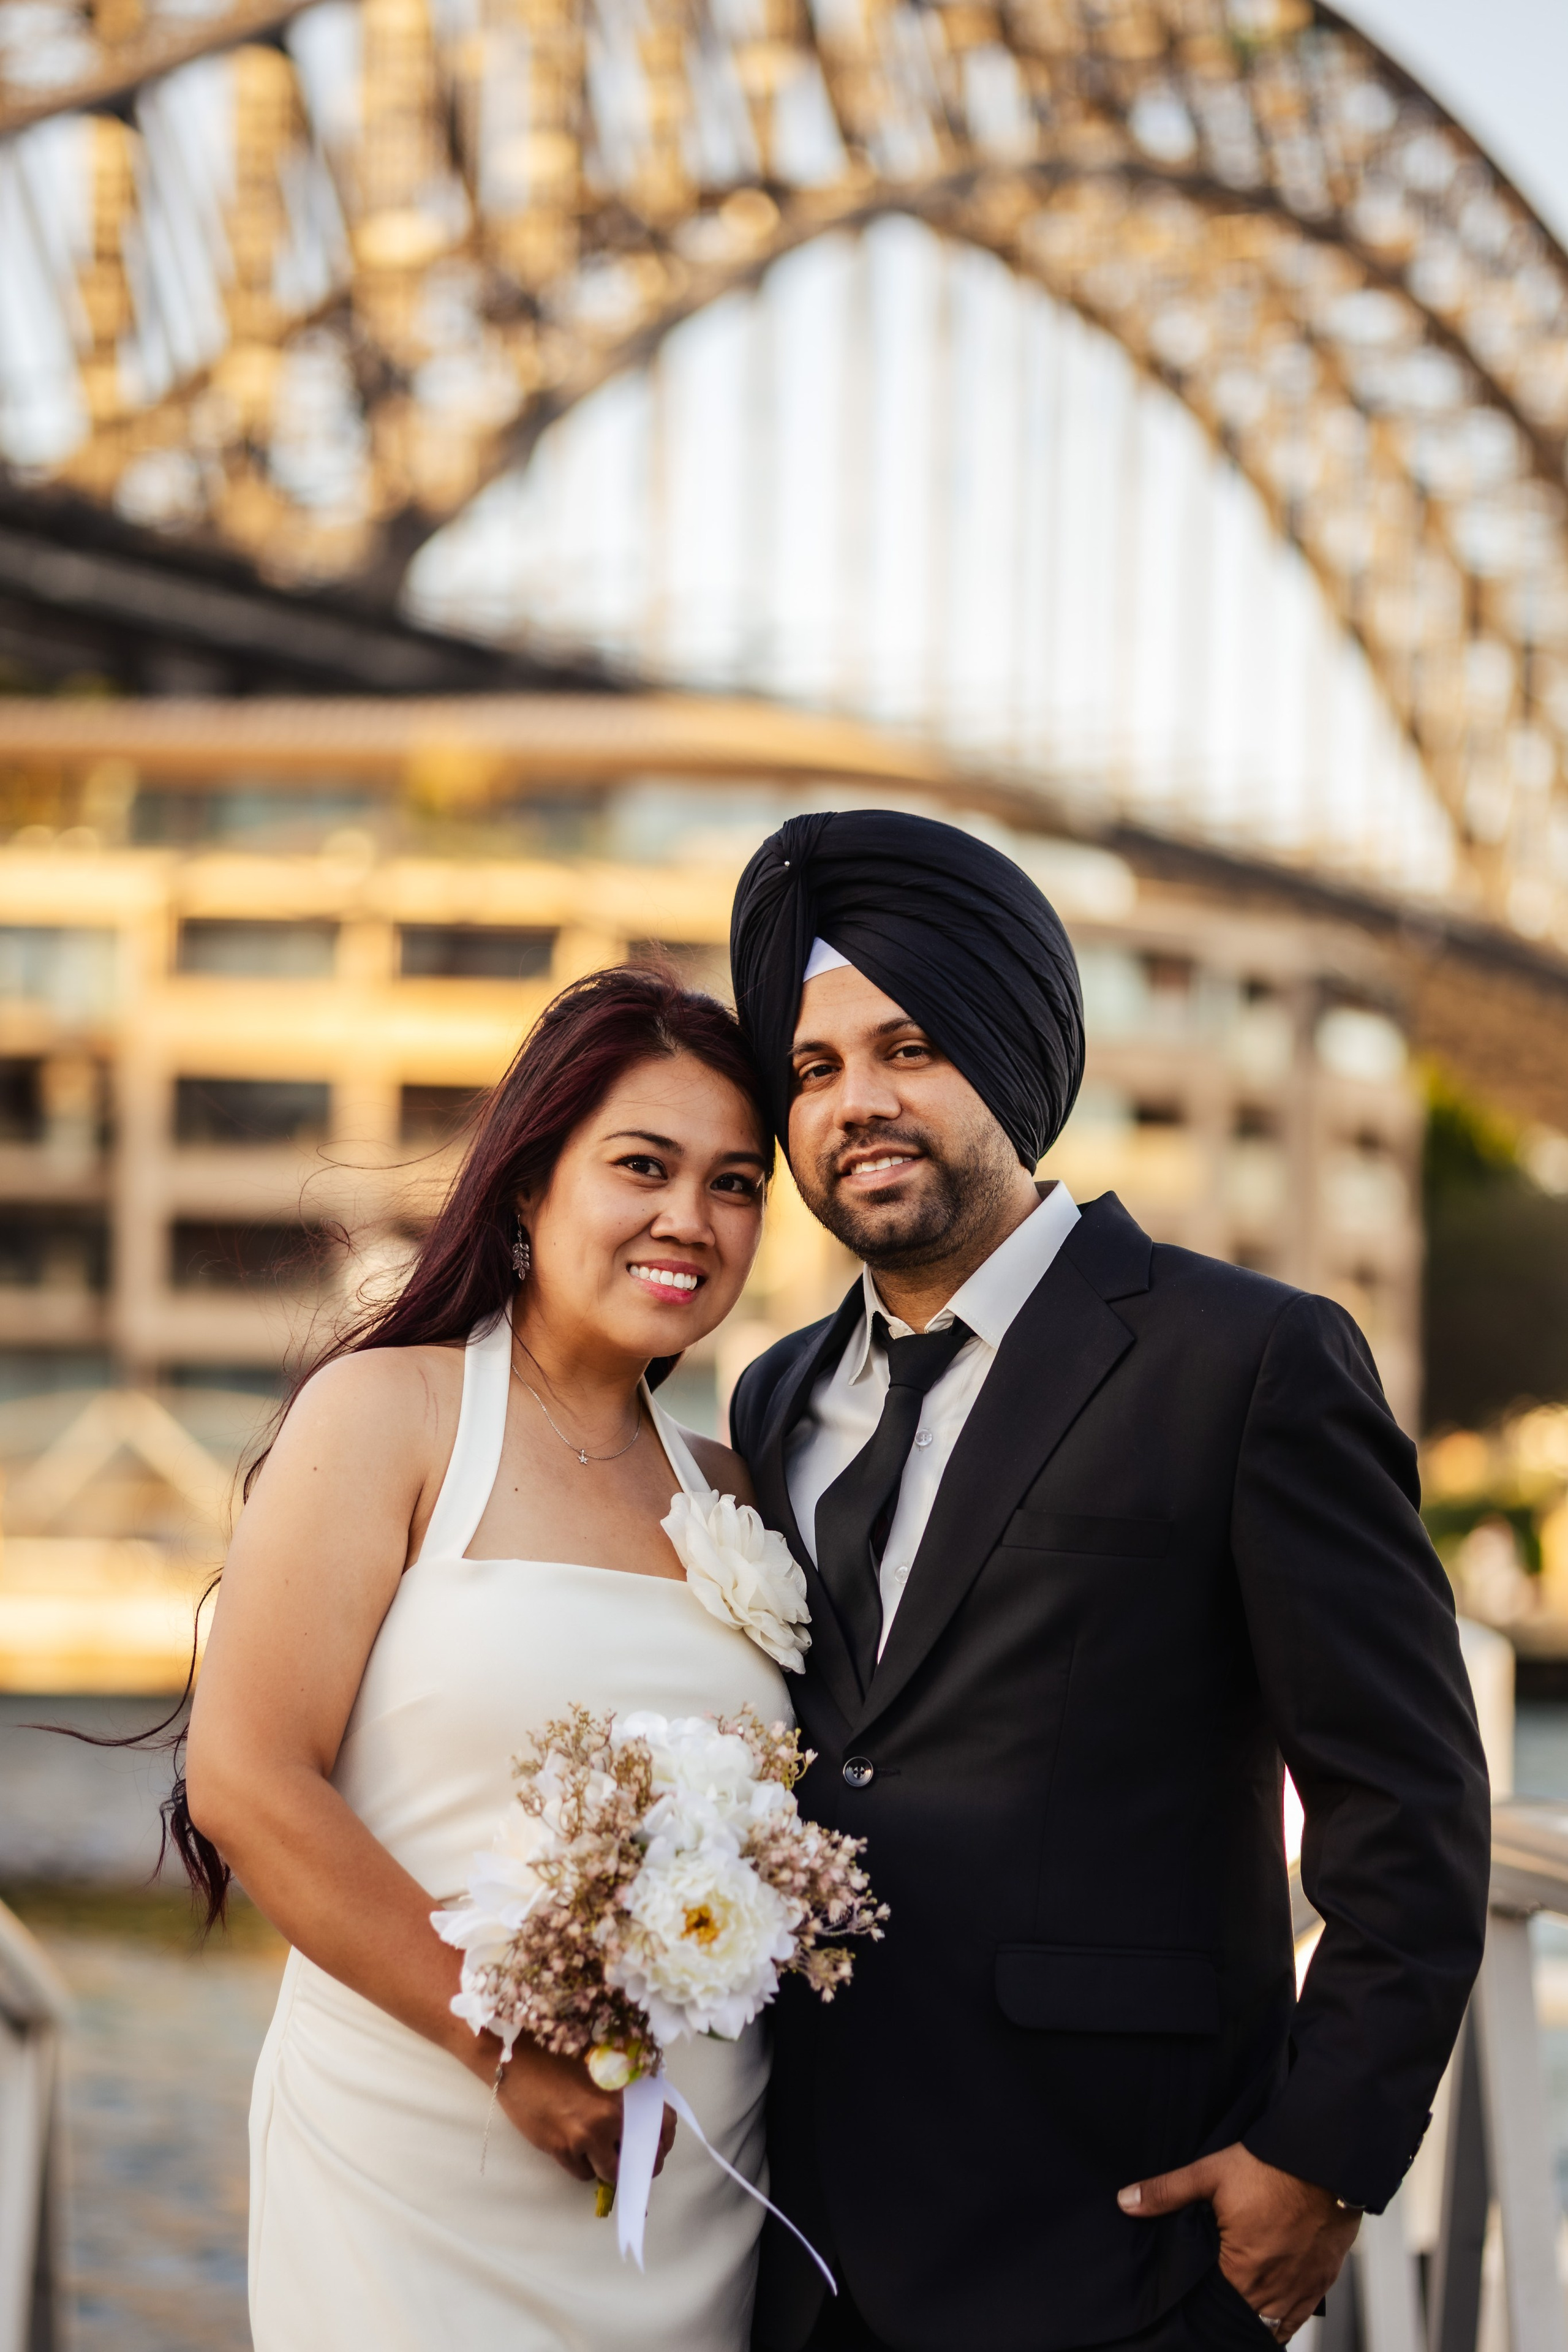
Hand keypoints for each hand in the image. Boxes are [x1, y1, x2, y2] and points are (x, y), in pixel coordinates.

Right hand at [495, 2040, 677, 2185]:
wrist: (515, 2061)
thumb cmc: (557, 2055)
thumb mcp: (601, 2065)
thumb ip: (623, 2088)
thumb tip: (641, 2114)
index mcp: (623, 2091)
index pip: (662, 2124)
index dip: (664, 2140)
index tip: (659, 2146)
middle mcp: (608, 2117)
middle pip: (639, 2158)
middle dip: (640, 2164)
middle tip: (634, 2162)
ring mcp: (584, 2137)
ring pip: (609, 2172)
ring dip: (608, 2167)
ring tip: (600, 2153)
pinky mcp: (561, 2150)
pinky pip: (582, 2173)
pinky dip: (584, 2166)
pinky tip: (577, 2148)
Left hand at [1118, 2142, 1358, 2342]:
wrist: (1323, 2159)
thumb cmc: (1271, 2168)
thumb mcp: (1210, 2173)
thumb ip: (1166, 2192)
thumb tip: (1128, 2201)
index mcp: (1242, 2271)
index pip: (1215, 2307)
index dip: (1204, 2303)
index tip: (1196, 2297)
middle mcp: (1273, 2289)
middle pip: (1244, 2318)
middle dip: (1229, 2311)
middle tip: (1215, 2300)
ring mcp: (1301, 2288)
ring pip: (1273, 2324)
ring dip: (1256, 2318)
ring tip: (1240, 2309)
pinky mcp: (1323, 2280)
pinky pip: (1301, 2318)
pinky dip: (1285, 2321)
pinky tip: (1273, 2317)